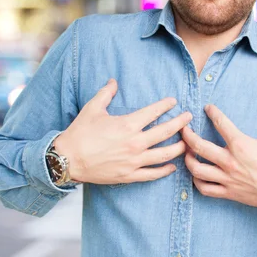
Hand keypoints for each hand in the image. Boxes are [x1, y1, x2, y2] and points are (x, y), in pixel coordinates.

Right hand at [54, 79, 191, 184]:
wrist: (68, 160)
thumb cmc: (80, 133)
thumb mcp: (92, 109)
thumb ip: (106, 93)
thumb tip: (113, 81)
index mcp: (127, 125)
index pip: (153, 112)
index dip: (166, 105)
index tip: (174, 101)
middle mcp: (134, 143)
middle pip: (165, 132)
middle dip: (180, 123)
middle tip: (189, 118)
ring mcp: (134, 161)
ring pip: (164, 155)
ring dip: (178, 147)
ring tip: (187, 142)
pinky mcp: (129, 175)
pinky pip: (152, 174)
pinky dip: (164, 171)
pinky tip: (172, 166)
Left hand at [181, 98, 256, 208]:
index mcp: (241, 145)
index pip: (221, 123)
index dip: (212, 112)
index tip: (208, 108)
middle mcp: (230, 162)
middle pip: (200, 147)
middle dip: (187, 136)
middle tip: (183, 129)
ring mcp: (228, 179)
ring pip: (197, 170)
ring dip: (188, 159)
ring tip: (186, 152)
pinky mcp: (229, 193)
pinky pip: (205, 189)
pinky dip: (196, 182)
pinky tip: (196, 174)